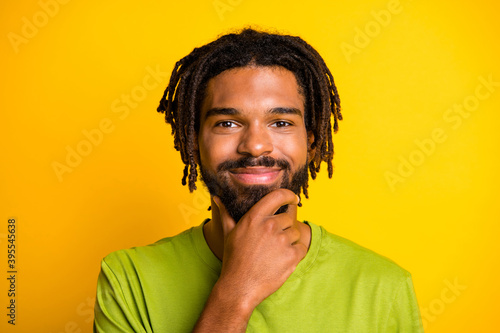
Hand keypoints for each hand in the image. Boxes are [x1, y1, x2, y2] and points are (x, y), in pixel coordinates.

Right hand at [212, 188, 307, 310]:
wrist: (240, 287)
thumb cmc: (234, 259)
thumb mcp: (229, 234)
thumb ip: (226, 214)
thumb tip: (217, 198)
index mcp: (254, 218)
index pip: (278, 196)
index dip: (288, 195)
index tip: (293, 198)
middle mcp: (269, 226)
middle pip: (288, 217)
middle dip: (284, 227)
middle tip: (274, 240)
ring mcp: (282, 241)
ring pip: (295, 233)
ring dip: (289, 241)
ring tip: (275, 252)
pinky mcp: (291, 256)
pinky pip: (301, 247)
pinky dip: (295, 253)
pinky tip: (282, 260)